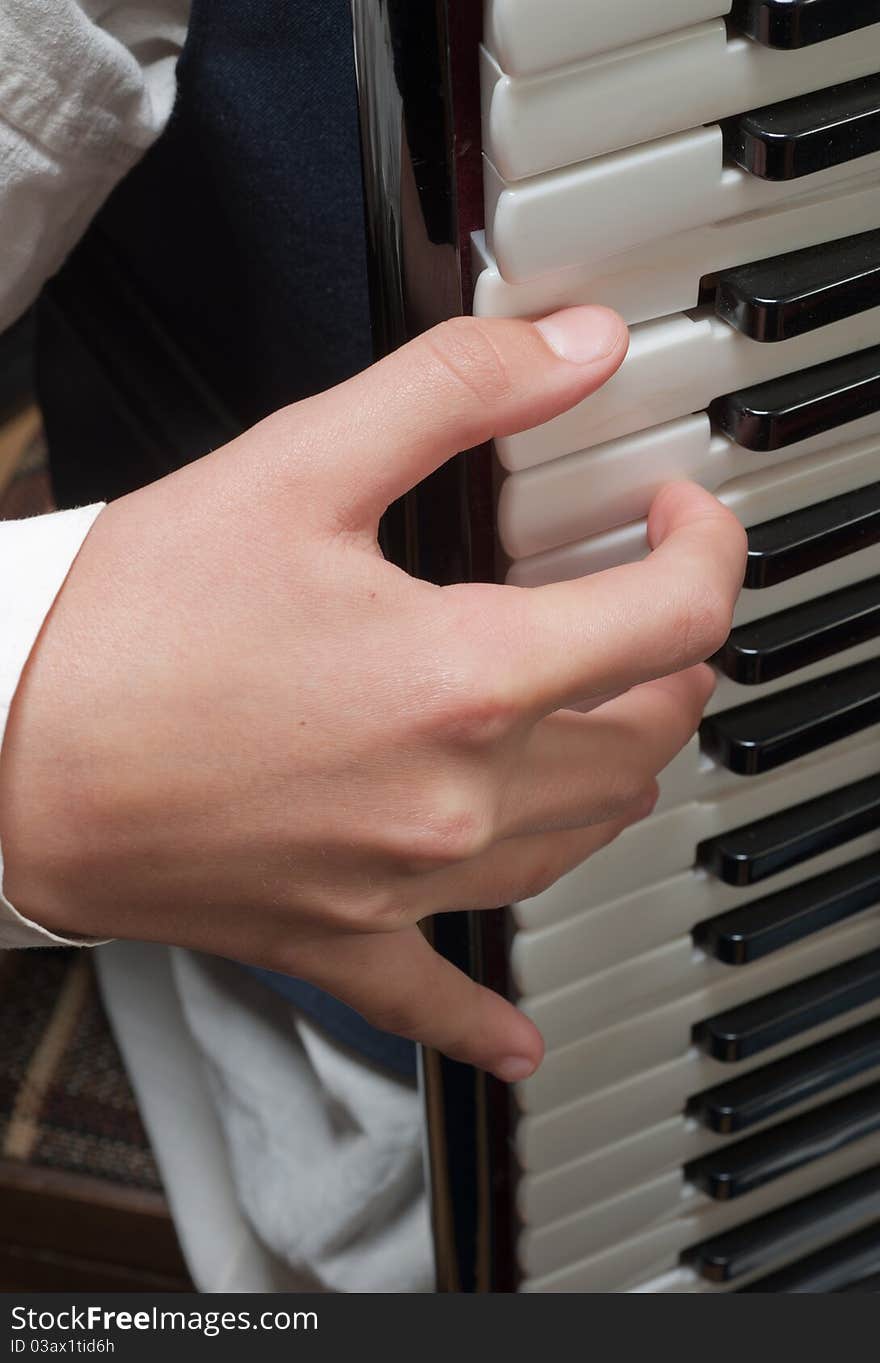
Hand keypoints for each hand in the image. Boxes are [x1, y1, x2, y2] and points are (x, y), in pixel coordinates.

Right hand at [0, 307, 745, 1079]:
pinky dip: (490, 1013)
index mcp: (464, 678)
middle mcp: (458, 798)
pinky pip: (441, 999)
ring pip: (580, 842)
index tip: (680, 519)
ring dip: (613, 771)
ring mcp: (407, 885)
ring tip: (594, 722)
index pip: (673, 618)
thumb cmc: (128, 627)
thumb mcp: (296, 465)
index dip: (706, 548)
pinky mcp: (342, 939)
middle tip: (644, 612)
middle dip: (669, 660)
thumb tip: (571, 348)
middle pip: (644, 738)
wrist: (2, 757)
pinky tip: (519, 1037)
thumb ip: (453, 391)